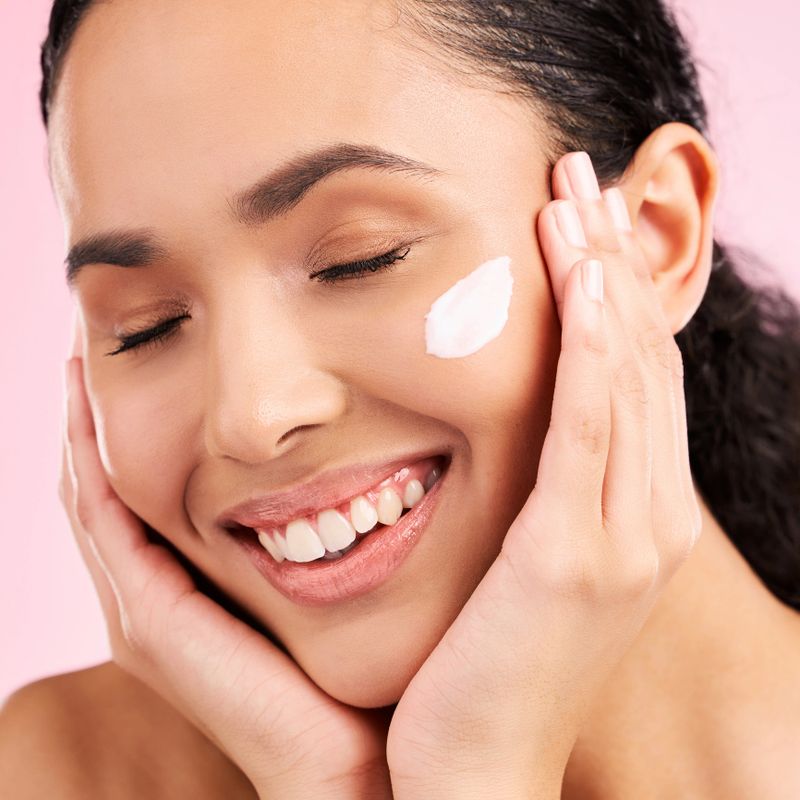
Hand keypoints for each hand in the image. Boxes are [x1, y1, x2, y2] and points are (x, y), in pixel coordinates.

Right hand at [60, 322, 393, 799]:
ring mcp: (144, 609)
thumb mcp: (331, 576)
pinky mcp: (150, 619)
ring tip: (84, 356)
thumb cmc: (356, 666)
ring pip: (94, 495)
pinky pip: (104, 520)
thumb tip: (358, 448)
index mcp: (192, 585)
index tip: (149, 355)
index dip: (136, 425)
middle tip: (97, 342)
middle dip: (99, 417)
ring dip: (85, 428)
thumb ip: (319, 527)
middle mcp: (155, 595)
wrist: (352, 761)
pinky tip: (89, 403)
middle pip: (107, 486)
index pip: (147, 490)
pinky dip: (89, 461)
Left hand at [385, 151, 701, 798]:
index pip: (634, 377)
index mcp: (639, 518)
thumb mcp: (535, 564)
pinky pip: (591, 423)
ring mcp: (624, 537)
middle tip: (581, 177)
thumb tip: (532, 430)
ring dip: (601, 278)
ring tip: (573, 194)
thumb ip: (552, 496)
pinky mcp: (574, 552)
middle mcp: (650, 519)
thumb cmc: (492, 663)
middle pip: (638, 359)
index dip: (615, 291)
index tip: (581, 221)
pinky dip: (590, 342)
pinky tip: (579, 274)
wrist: (477, 768)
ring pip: (624, 375)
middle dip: (613, 260)